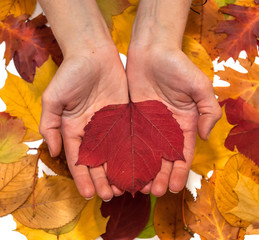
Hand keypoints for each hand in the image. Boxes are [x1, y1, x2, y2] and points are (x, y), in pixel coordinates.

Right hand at [39, 44, 127, 200]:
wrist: (93, 53)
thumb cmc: (71, 73)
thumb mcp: (53, 99)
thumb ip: (50, 125)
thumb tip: (54, 152)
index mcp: (75, 129)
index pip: (79, 160)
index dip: (83, 178)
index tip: (89, 194)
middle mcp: (93, 131)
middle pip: (98, 161)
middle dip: (103, 179)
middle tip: (111, 196)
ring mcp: (110, 125)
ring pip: (115, 153)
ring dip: (119, 171)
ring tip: (126, 187)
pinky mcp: (125, 116)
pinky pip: (129, 137)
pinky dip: (133, 153)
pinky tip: (139, 165)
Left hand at [126, 44, 221, 196]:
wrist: (152, 50)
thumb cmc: (177, 65)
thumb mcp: (200, 87)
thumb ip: (208, 111)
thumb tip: (205, 136)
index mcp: (183, 122)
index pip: (182, 153)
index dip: (179, 171)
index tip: (173, 187)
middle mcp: (165, 127)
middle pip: (163, 158)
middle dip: (159, 176)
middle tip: (152, 192)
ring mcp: (148, 123)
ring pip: (146, 152)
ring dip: (143, 169)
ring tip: (138, 185)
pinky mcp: (132, 117)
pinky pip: (130, 138)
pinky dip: (128, 153)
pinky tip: (123, 166)